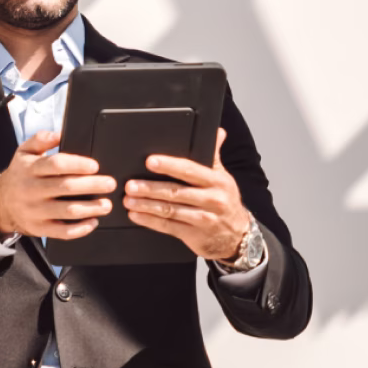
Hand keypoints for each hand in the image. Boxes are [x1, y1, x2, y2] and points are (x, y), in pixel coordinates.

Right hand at [0, 131, 116, 239]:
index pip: (56, 165)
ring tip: (107, 204)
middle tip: (110, 184)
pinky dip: (80, 229)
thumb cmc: (20, 175)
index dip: (77, 164)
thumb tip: (60, 134)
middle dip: (92, 186)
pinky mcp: (40, 228)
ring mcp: (36, 211)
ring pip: (67, 211)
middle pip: (66, 187)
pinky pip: (63, 232)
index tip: (95, 166)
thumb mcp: (24, 152)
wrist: (0, 203)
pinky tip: (93, 222)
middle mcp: (32, 190)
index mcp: (30, 169)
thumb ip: (41, 139)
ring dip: (91, 208)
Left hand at [123, 129, 249, 260]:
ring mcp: (203, 219)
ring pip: (170, 210)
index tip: (150, 161)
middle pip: (176, 192)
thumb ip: (214, 155)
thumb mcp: (223, 178)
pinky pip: (168, 227)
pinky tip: (136, 216)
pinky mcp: (194, 235)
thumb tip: (218, 132)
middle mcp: (211, 200)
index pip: (189, 170)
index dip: (169, 165)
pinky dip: (150, 221)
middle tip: (131, 185)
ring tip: (128, 200)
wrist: (238, 236)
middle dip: (150, 188)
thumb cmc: (225, 202)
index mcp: (217, 181)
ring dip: (146, 205)